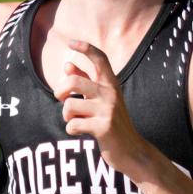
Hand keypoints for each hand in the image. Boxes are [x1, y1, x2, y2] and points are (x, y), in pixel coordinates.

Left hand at [53, 39, 149, 176]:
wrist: (132, 151)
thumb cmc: (113, 123)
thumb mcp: (102, 100)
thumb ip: (85, 82)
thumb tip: (67, 65)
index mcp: (112, 84)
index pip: (100, 58)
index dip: (84, 47)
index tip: (70, 42)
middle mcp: (111, 94)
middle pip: (73, 81)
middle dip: (60, 91)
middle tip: (61, 99)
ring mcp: (108, 110)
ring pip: (70, 105)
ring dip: (66, 114)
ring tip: (74, 120)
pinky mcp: (103, 128)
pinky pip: (73, 125)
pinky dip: (71, 129)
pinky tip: (80, 132)